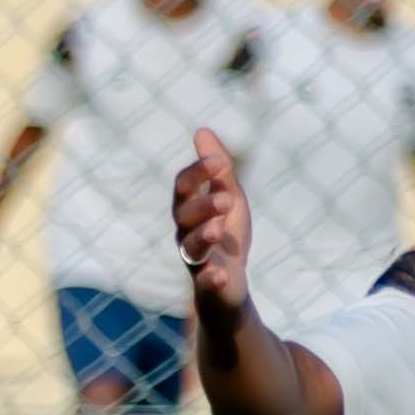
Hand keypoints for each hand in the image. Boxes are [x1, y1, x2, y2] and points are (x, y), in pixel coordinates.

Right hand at [173, 128, 253, 310]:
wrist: (230, 283)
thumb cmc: (226, 235)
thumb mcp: (228, 197)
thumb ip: (218, 170)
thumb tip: (202, 130)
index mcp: (188, 208)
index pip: (183, 186)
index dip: (198, 172)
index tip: (219, 161)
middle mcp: (184, 232)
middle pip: (184, 215)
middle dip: (203, 204)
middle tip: (227, 198)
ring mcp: (195, 259)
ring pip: (190, 246)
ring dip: (203, 235)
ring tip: (218, 230)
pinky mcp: (207, 284)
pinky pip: (204, 282)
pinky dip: (211, 278)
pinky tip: (221, 274)